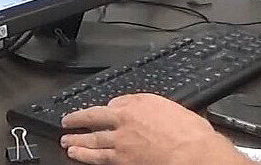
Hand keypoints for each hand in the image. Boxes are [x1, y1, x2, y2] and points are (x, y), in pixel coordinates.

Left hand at [59, 94, 244, 164]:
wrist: (193, 153)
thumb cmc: (190, 134)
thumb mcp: (173, 109)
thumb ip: (152, 107)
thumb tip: (141, 108)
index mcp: (139, 104)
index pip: (117, 102)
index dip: (108, 107)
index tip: (103, 110)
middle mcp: (125, 120)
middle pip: (95, 116)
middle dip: (79, 119)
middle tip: (68, 121)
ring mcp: (121, 140)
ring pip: (93, 138)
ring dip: (77, 138)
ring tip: (66, 140)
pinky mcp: (122, 159)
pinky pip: (98, 156)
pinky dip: (84, 155)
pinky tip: (75, 154)